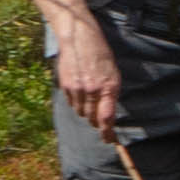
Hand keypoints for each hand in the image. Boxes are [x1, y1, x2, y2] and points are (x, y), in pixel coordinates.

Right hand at [45, 15, 126, 136]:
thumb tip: (108, 112)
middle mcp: (92, 90)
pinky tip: (80, 91)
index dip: (107, 132)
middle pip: (92, 118)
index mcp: (108, 87)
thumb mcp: (113, 73)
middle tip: (99, 118)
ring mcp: (77, 89)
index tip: (109, 140)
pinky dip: (76, 102)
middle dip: (96, 121)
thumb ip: (111, 93)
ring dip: (86, 111)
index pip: (107, 118)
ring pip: (81, 112)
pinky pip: (71, 103)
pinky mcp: (65, 85)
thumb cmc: (100, 55)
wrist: (79, 38)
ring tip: (89, 99)